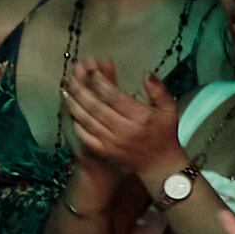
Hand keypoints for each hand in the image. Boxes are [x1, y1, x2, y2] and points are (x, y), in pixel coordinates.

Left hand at [62, 62, 183, 181]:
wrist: (159, 164)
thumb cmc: (164, 133)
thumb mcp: (168, 109)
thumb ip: (158, 90)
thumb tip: (147, 74)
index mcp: (140, 117)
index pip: (114, 96)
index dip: (100, 81)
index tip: (91, 69)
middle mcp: (124, 130)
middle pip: (96, 107)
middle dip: (81, 90)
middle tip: (71, 77)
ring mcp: (112, 142)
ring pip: (88, 121)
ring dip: (74, 105)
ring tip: (65, 90)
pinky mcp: (105, 151)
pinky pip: (86, 137)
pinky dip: (77, 124)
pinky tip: (71, 112)